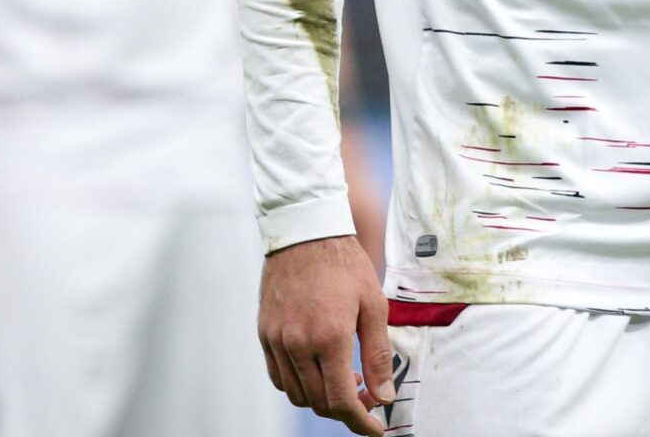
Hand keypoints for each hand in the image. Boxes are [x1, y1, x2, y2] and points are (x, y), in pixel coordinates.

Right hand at [259, 234, 394, 434]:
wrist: (305, 232)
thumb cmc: (345, 265)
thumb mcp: (373, 305)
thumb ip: (378, 355)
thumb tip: (384, 395)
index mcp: (329, 337)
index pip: (341, 401)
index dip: (360, 422)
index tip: (374, 429)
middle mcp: (298, 344)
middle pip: (318, 402)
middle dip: (344, 410)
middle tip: (365, 398)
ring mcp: (277, 340)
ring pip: (296, 393)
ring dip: (321, 398)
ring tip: (344, 379)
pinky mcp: (265, 334)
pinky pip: (278, 376)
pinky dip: (298, 384)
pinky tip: (317, 369)